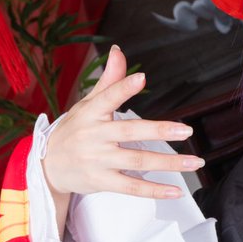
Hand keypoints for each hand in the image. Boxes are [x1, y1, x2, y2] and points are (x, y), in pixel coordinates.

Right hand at [43, 46, 203, 200]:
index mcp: (90, 113)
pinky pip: (131, 187)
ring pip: (137, 161)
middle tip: (186, 130)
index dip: (123, 88)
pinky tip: (176, 190)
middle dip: (159, 130)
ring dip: (169, 163)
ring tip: (195, 161)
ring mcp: (97, 161)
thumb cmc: (73, 131)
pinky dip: (154, 190)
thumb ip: (109, 81)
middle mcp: (94, 136)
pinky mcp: (101, 181)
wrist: (47, 167)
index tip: (141, 78)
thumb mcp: (87, 104)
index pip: (107, 98)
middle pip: (130, 132)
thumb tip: (118, 51)